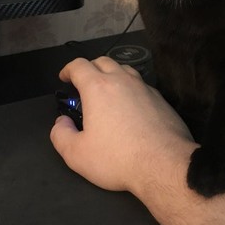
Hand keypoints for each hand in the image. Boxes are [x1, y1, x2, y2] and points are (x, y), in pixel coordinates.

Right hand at [50, 56, 194, 193]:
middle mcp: (122, 80)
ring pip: (124, 69)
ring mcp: (144, 87)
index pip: (79, 65)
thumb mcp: (76, 154)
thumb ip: (61, 135)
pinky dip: (130, 88)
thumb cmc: (117, 158)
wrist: (163, 163)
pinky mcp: (160, 98)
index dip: (68, 69)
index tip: (64, 78)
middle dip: (89, 68)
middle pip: (102, 61)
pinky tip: (130, 105)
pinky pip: (140, 84)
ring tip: (107, 90)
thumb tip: (61, 122)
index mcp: (98, 87)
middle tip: (83, 84)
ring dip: (111, 74)